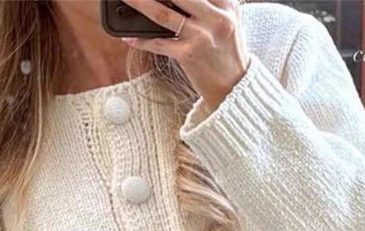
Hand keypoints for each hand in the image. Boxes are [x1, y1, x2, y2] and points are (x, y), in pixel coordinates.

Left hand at [118, 0, 248, 112]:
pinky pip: (159, 44)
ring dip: (140, 4)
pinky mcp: (189, 55)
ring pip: (163, 14)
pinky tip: (130, 37)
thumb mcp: (229, 19)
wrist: (234, 87)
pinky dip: (142, 40)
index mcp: (226, 4)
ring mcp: (201, 37)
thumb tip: (176, 0)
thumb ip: (210, 3)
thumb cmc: (227, 51)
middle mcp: (216, 18)